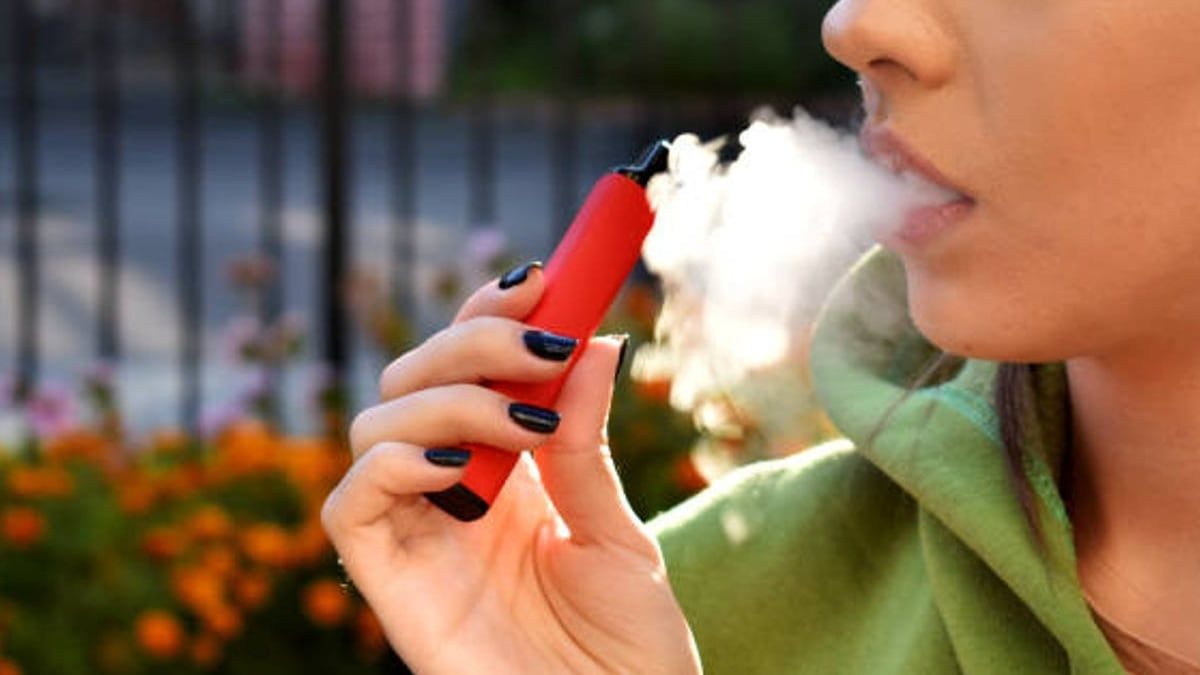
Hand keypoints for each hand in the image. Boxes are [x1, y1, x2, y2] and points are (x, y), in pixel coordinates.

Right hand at [322, 264, 701, 673]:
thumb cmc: (628, 650)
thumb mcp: (616, 531)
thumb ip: (587, 443)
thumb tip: (594, 342)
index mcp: (505, 474)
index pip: (468, 368)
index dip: (490, 315)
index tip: (545, 277)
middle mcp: (451, 494)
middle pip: (412, 377)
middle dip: (474, 341)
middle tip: (545, 345)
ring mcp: (417, 535)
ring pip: (375, 423)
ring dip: (450, 395)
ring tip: (528, 422)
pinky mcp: (390, 583)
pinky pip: (351, 505)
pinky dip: (394, 461)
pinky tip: (461, 462)